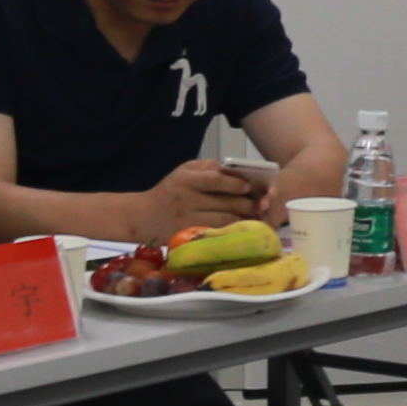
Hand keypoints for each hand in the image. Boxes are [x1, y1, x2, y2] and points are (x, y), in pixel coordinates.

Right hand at [128, 160, 270, 243]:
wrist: (143, 216)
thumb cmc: (170, 191)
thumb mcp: (184, 171)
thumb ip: (209, 168)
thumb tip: (239, 172)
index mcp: (186, 180)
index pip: (215, 180)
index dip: (236, 184)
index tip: (249, 186)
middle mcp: (187, 200)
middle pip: (225, 203)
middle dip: (248, 204)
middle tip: (263, 205)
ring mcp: (188, 221)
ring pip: (225, 221)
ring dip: (245, 220)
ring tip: (257, 217)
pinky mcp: (190, 237)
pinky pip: (218, 234)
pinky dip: (233, 232)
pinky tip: (243, 229)